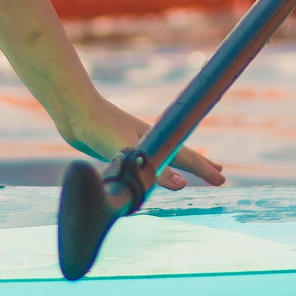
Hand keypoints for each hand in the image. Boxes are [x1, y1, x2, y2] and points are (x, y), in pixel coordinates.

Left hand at [63, 96, 223, 189]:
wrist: (72, 110)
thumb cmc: (99, 127)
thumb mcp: (128, 151)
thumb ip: (154, 169)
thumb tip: (182, 185)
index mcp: (155, 139)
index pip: (187, 157)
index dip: (205, 170)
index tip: (224, 180)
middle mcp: (148, 140)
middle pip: (181, 154)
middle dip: (200, 166)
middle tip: (220, 174)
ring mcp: (133, 143)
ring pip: (163, 159)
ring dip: (178, 168)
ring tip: (188, 177)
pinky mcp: (117, 148)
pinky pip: (144, 163)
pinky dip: (153, 169)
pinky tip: (150, 172)